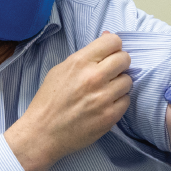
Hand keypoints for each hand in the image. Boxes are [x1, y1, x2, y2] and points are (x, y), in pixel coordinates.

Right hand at [6, 32, 131, 170]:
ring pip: (128, 80)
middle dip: (119, 64)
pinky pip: (126, 100)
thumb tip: (108, 37)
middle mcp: (94, 77)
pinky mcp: (110, 116)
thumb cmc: (49, 100)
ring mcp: (103, 98)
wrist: (42, 133)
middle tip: (110, 72)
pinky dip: (118, 101)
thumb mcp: (61, 70)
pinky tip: (105, 105)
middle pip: (124, 59)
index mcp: (80, 62)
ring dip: (119, 84)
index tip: (109, 54)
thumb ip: (87, 55)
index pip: (113, 41)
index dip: (113, 47)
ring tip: (105, 91)